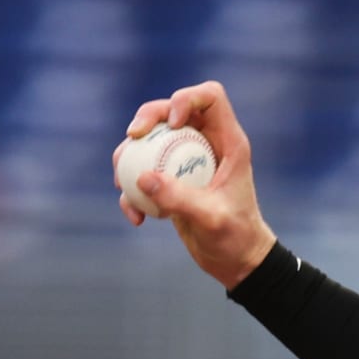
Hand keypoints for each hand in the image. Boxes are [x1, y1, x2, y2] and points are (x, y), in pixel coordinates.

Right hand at [114, 81, 275, 289]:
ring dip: (129, 155)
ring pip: (150, 138)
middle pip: (171, 110)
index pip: (211, 97)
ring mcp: (186, 160)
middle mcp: (206, 144)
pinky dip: (132, 190)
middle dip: (147, 118)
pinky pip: (142, 171)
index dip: (187, 98)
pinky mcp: (171, 179)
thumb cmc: (236, 238)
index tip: (172, 123)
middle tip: (132, 137)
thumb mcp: (210, 219)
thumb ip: (180, 199)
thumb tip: (141, 178)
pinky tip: (135, 217)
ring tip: (123, 184)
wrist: (235, 261)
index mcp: (228, 142)